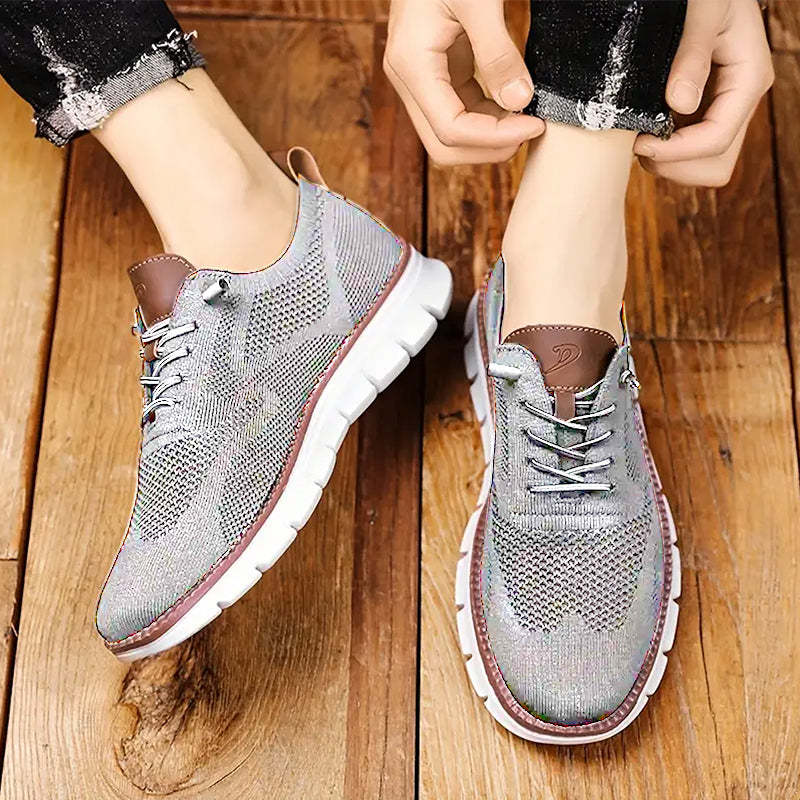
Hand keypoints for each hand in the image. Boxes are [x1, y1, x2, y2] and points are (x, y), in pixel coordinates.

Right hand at [384, 0, 543, 165]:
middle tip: (531, 130)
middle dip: (489, 148)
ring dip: (490, 136)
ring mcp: (421, 80)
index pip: (451, 129)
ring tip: (528, 119)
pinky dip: (489, 117)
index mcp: (412, 65)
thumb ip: (498, 52)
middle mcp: (409, 80)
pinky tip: (516, 106)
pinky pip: (461, 112)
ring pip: (451, 135)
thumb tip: (519, 101)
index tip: (535, 124)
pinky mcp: (437, 74)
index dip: (494, 137)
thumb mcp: (478, 0)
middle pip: (444, 145)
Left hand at [633, 0, 773, 186]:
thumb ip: (692, 53)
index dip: (675, 152)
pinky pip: (689, 153)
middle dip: (674, 164)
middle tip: (639, 144)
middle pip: (715, 164)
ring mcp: (724, 109)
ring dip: (669, 163)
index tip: (638, 143)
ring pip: (703, 166)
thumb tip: (680, 104)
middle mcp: (741, 101)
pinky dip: (665, 152)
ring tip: (641, 136)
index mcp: (748, 79)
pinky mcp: (704, 113)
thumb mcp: (703, 9)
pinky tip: (644, 128)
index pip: (716, 140)